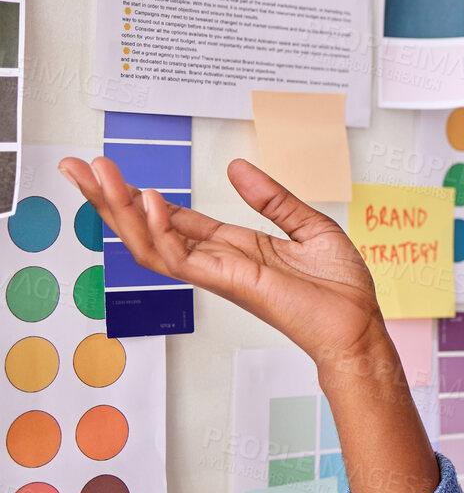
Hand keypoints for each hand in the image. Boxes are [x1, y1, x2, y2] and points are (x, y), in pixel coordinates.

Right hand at [60, 156, 387, 370]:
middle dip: (109, 200)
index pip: (173, 219)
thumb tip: (237, 167)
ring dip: (121, 210)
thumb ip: (271, 197)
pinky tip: (148, 202)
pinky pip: (183, 258)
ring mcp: (220, 274)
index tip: (107, 171)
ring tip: (99, 176)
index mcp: (233, 247)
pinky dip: (162, 230)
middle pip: (148, 229)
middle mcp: (219, 261)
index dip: (138, 196)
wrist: (358, 325)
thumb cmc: (340, 287)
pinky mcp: (231, 283)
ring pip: (151, 245)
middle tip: (76, 169)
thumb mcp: (309, 225)